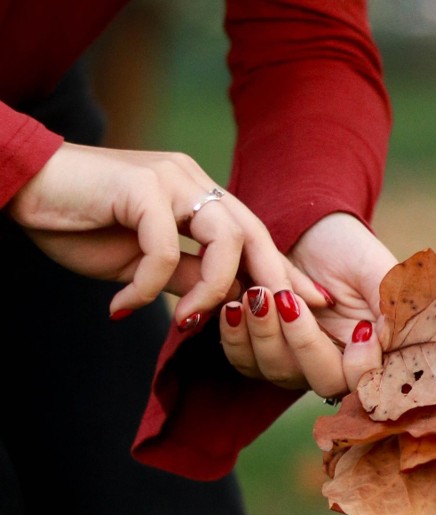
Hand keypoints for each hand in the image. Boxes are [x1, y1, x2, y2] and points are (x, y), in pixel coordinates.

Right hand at [7, 142, 319, 326]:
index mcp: (198, 197)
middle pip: (254, 234)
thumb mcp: (143, 261)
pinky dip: (146, 286)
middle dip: (275, 280)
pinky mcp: (140, 186)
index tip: (311, 304)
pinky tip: (121, 306)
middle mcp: (193, 182)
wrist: (24, 188)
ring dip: (211, 289)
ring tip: (184, 319)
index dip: (284, 272)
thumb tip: (224, 302)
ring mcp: (170, 178)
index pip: (255, 237)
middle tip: (287, 316)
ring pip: (224, 239)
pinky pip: (162, 249)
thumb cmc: (81, 223)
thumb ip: (185, 274)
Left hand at [219, 213, 397, 397]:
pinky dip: (236, 338)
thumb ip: (389, 304)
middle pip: (323, 382)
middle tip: (288, 299)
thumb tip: (390, 339)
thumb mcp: (376, 270)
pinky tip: (233, 307)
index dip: (363, 367)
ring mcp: (298, 364)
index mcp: (371, 353)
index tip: (361, 329)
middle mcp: (336, 366)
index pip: (369, 382)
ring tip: (256, 293)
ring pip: (279, 372)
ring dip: (264, 334)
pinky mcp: (264, 353)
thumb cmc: (349, 249)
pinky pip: (246, 362)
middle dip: (304, 344)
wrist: (308, 232)